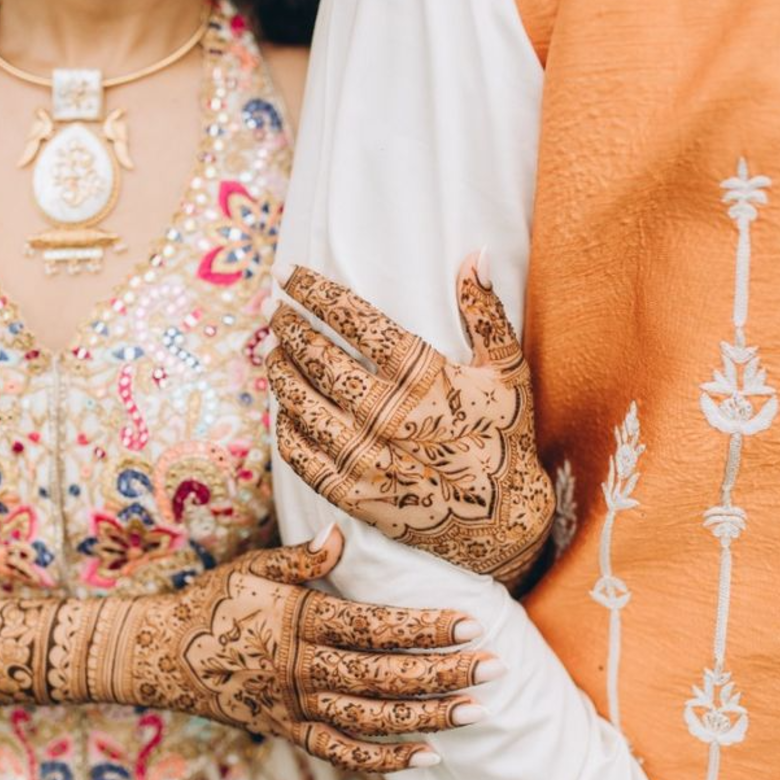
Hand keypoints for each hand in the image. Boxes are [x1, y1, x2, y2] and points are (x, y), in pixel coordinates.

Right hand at [109, 527, 497, 771]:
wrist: (157, 653)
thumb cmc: (210, 602)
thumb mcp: (249, 569)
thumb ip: (298, 561)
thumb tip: (341, 537)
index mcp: (295, 621)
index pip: (371, 626)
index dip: (422, 627)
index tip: (468, 623)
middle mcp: (298, 668)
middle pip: (381, 675)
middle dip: (441, 672)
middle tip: (493, 667)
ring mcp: (292, 705)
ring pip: (370, 718)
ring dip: (426, 716)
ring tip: (476, 710)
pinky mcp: (286, 731)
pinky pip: (340, 752)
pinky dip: (384, 759)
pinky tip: (427, 754)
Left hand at [267, 254, 553, 589]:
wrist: (502, 523)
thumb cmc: (504, 439)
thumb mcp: (507, 372)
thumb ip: (486, 314)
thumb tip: (473, 256)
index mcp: (422, 378)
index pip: (355, 321)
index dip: (317, 293)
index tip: (291, 275)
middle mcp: (386, 414)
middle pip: (318, 359)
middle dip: (290, 329)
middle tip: (278, 313)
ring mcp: (364, 456)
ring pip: (300, 404)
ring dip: (279, 373)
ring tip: (273, 354)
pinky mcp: (350, 493)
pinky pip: (299, 455)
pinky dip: (284, 428)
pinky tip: (283, 409)